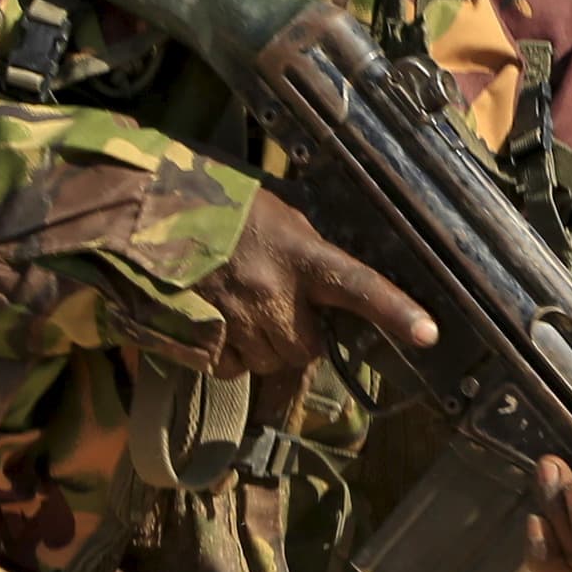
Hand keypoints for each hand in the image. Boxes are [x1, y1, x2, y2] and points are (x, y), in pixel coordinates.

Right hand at [206, 190, 435, 378]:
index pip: (358, 285)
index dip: (395, 311)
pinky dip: (225, 355)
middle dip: (295, 336)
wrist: (143, 210)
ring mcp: (236, 319)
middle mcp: (272, 292)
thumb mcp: (274, 214)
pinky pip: (228, 368)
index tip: (428, 333)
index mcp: (298, 254)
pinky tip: (213, 323)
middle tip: (274, 307)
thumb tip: (327, 281)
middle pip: (305, 348)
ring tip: (237, 309)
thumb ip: (304, 250)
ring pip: (266, 362)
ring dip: (259, 347)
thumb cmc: (213, 203)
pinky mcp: (201, 338)